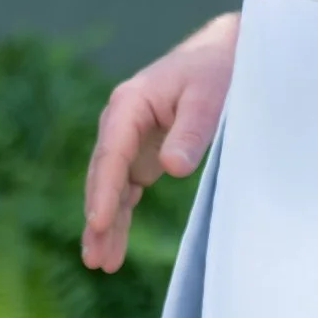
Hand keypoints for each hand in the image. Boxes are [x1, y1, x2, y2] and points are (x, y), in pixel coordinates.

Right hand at [83, 12, 238, 271]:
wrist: (221, 54)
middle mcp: (121, 121)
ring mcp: (130, 138)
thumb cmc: (216, 70)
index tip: (99, 221)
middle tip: (96, 258)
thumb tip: (171, 168)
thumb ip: (191, 131)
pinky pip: (125, 187)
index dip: (104, 190)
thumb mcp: (209, 97)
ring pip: (111, 186)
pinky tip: (113, 243)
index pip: (111, 152)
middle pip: (103, 174)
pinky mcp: (142, 152)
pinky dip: (120, 213)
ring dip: (106, 223)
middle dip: (98, 216)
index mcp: (130, 103)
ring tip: (101, 263)